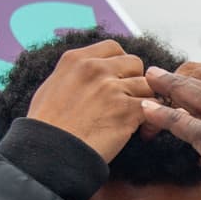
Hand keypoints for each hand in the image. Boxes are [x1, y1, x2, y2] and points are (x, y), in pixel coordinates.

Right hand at [26, 40, 151, 162]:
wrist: (49, 152)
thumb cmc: (47, 126)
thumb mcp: (52, 87)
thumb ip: (75, 74)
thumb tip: (87, 73)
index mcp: (76, 59)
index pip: (113, 47)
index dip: (120, 63)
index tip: (118, 78)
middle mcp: (95, 68)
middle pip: (134, 63)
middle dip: (134, 80)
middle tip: (127, 99)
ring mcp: (112, 88)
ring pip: (147, 85)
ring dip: (144, 100)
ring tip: (133, 116)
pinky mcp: (127, 110)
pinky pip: (153, 105)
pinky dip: (151, 117)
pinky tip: (140, 128)